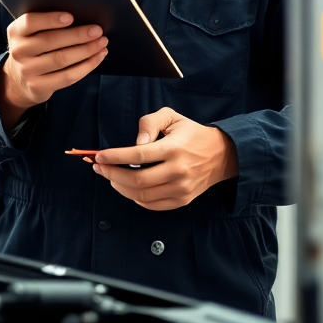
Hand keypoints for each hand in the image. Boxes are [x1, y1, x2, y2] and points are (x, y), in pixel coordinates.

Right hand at [0, 12, 107, 128]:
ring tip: (102, 43)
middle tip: (97, 31)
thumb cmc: (33, 48)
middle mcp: (19, 51)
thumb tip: (82, 18)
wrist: (18, 80)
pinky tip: (98, 57)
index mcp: (16, 32)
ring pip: (61, 59)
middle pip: (50, 41)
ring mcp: (28, 70)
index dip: (50, 19)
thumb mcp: (30, 34)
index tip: (71, 17)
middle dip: (78, 35)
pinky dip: (86, 66)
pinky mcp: (39, 86)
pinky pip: (67, 76)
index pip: (30, 22)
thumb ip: (46, 25)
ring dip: (86, 50)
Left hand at [91, 107, 237, 210]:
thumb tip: (135, 142)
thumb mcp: (172, 117)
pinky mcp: (183, 200)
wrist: (222, 155)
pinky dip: (135, 198)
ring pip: (142, 195)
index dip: (115, 157)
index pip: (138, 156)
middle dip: (112, 174)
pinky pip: (152, 205)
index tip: (99, 156)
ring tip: (110, 177)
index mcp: (174, 149)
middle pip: (137, 180)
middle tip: (99, 167)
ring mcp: (181, 189)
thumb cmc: (191, 133)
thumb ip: (149, 123)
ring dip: (120, 187)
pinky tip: (126, 187)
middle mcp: (179, 171)